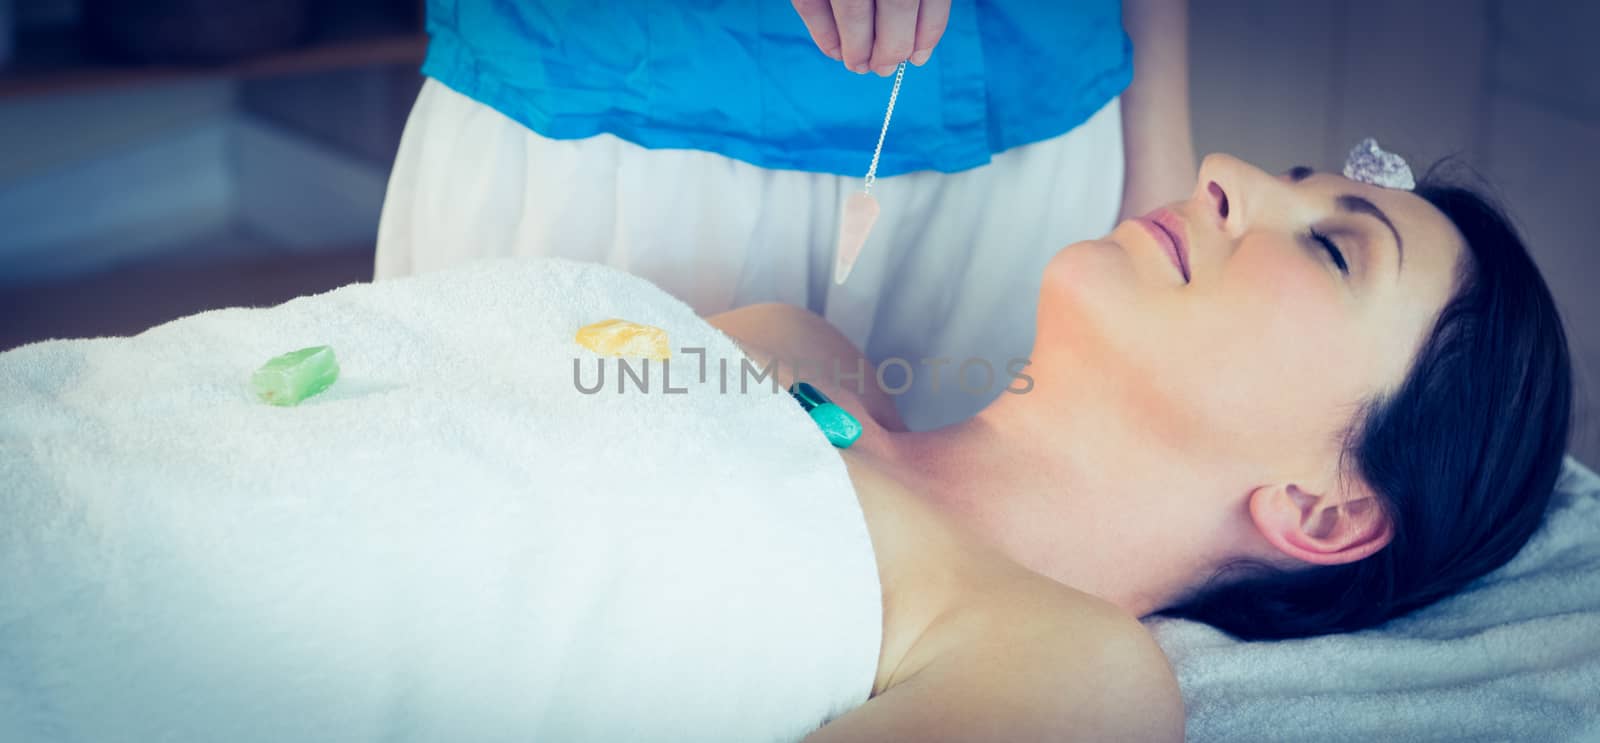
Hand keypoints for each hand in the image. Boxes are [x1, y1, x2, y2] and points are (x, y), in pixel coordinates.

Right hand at [791, 0, 950, 75]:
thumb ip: (912, 2)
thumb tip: (915, 49)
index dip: (928, 30)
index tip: (917, 58)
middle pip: (897, 2)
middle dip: (893, 44)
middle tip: (884, 68)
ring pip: (853, 9)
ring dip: (858, 46)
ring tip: (860, 65)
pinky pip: (811, 5)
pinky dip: (823, 34)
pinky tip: (834, 52)